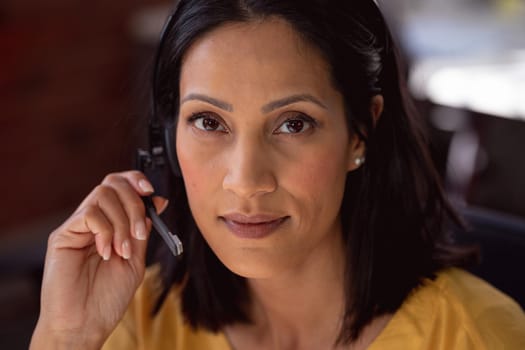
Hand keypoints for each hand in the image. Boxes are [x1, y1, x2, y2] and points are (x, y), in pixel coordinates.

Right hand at [30, 171, 167, 348]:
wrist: (85, 324)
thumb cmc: (108, 298)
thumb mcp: (136, 260)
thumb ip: (142, 231)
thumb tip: (157, 202)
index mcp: (111, 224)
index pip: (121, 187)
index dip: (136, 181)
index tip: (152, 193)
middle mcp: (94, 221)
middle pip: (113, 183)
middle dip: (134, 203)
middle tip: (139, 232)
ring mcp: (78, 226)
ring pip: (103, 195)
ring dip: (122, 222)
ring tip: (122, 251)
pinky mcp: (63, 235)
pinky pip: (90, 213)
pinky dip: (105, 231)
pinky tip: (106, 252)